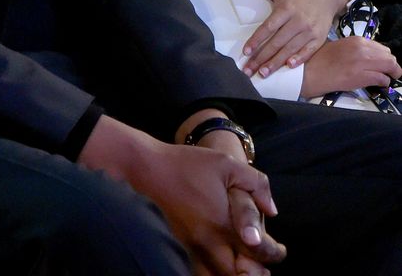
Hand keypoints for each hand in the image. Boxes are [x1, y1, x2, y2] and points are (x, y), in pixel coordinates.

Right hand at [79, 116, 285, 275]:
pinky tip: (224, 260)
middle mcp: (208, 242)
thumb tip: (272, 210)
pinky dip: (217, 270)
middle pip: (238, 274)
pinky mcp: (181, 246)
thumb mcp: (227, 164)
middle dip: (256, 272)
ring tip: (247, 266)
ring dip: (236, 272)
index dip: (274, 253)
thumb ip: (256, 184)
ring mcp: (192, 247)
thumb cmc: (188, 164)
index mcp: (223, 223)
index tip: (280, 249)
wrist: (148, 169)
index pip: (257, 251)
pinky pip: (202, 269)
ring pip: (219, 275)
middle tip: (264, 265)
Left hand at [241, 0, 348, 78]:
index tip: (246, 52)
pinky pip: (308, 51)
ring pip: (290, 49)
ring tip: (263, 73)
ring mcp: (310, 30)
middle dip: (261, 57)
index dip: (256, 40)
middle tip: (249, 70)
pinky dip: (299, 59)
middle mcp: (298, 21)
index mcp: (286, 8)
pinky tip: (288, 66)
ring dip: (276, 63)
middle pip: (277, 42)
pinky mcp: (319, 38)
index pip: (268, 27)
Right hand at [300, 36, 401, 97]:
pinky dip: (383, 83)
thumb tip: (372, 58)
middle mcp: (361, 48)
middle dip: (390, 65)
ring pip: (390, 66)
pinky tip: (376, 84)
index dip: (384, 58)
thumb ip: (357, 50)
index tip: (381, 65)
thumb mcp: (340, 47)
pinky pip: (383, 79)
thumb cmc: (320, 60)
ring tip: (383, 79)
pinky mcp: (361, 76)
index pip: (382, 48)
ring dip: (390, 74)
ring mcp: (362, 62)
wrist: (308, 71)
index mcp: (356, 40)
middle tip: (385, 73)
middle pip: (389, 56)